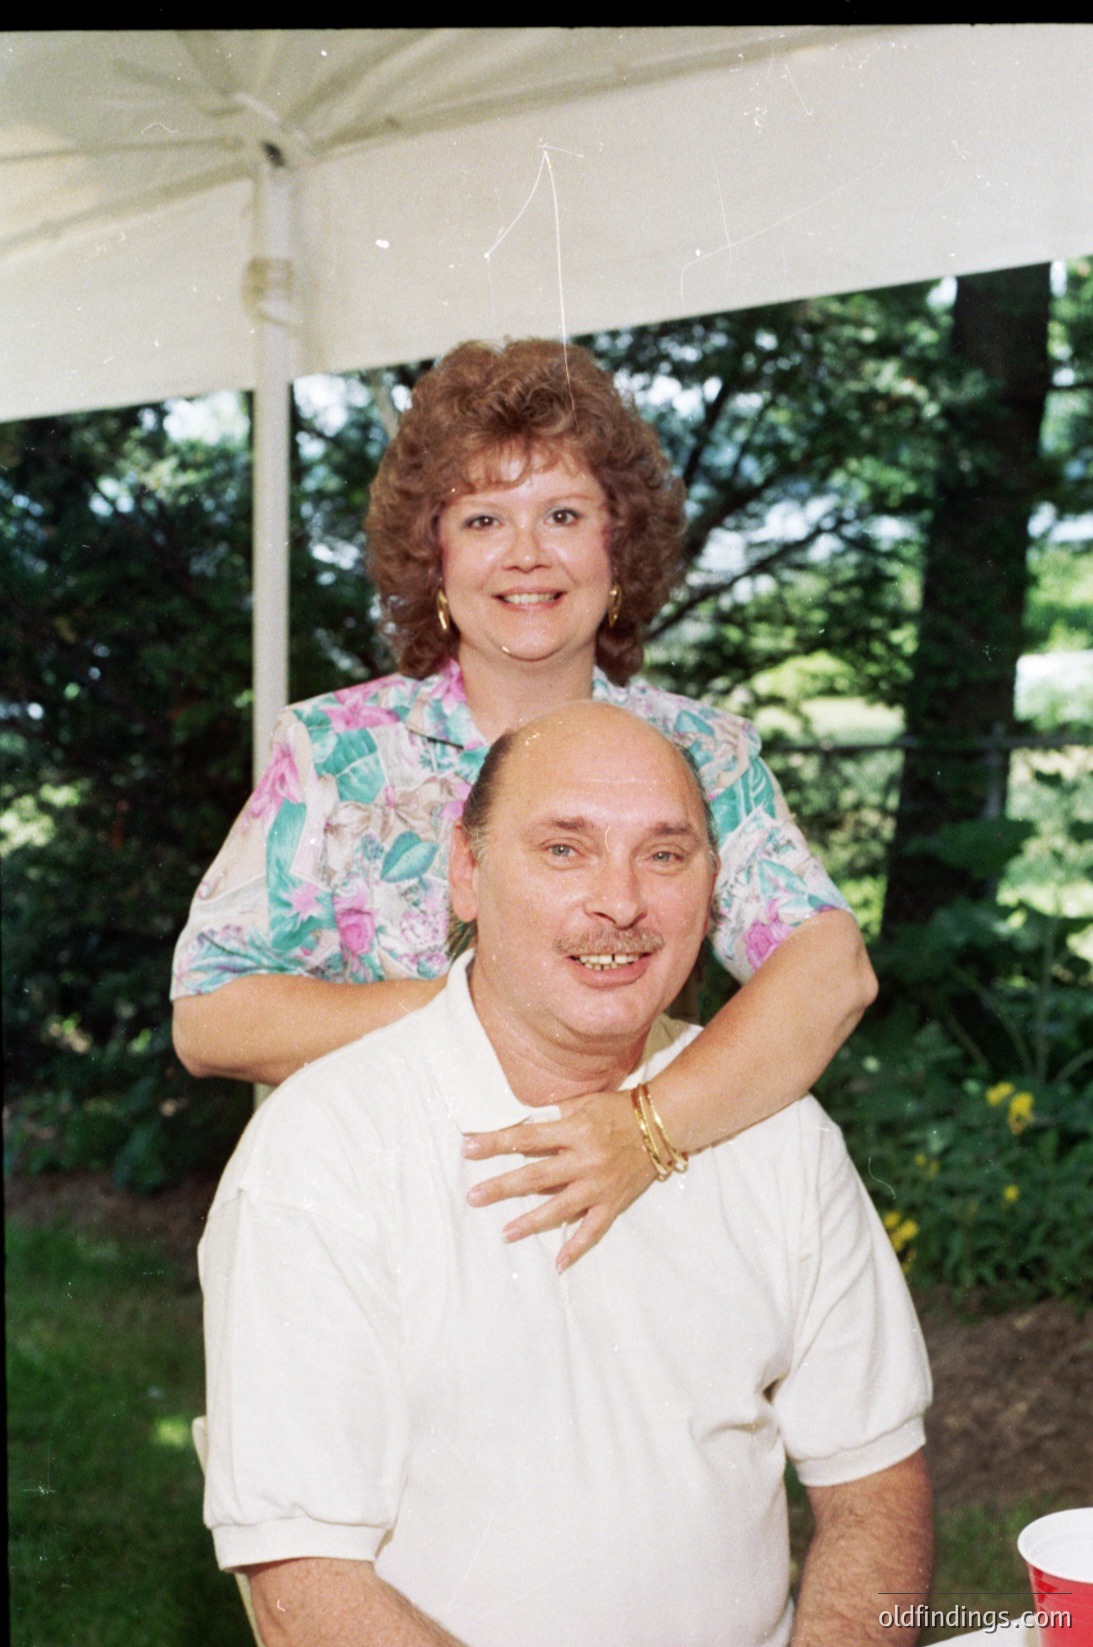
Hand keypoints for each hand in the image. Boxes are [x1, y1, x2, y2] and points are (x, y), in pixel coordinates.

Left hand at [462, 1089, 656, 1271]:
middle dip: (502, 1187)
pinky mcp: (614, 1202)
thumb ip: (554, 1113)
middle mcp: (585, 1160)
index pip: (527, 1138)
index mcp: (575, 1131)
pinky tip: (558, 1263)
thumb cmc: (620, 1108)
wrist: (663, 1123)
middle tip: (474, 1197)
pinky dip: (576, 1247)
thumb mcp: (585, 1100)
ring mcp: (599, 1185)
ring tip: (505, 1233)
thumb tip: (521, 1120)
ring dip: (530, 1221)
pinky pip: (593, 1230)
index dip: (496, 1144)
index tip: (469, 1149)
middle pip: (536, 1176)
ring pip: (559, 1208)